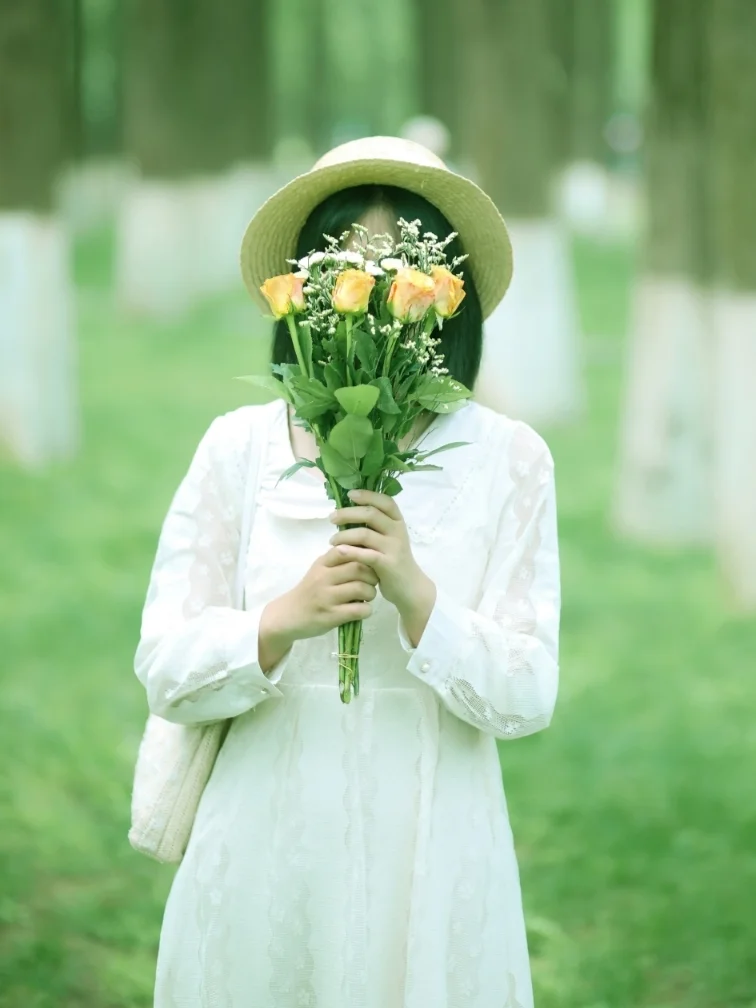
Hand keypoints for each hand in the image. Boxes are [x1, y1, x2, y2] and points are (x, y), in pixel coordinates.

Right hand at [261, 548, 378, 646]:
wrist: (287, 616)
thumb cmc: (309, 592)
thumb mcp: (319, 570)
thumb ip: (338, 561)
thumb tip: (366, 551)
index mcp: (322, 564)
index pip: (346, 549)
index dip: (363, 555)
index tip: (367, 563)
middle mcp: (323, 578)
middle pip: (359, 568)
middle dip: (372, 575)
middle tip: (372, 582)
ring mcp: (326, 597)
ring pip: (361, 589)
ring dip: (371, 593)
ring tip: (367, 596)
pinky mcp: (331, 616)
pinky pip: (359, 610)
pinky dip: (367, 610)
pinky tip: (362, 610)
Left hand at [327, 489, 435, 618]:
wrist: (409, 586)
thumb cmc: (392, 559)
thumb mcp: (388, 539)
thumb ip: (374, 526)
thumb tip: (347, 512)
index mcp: (398, 521)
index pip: (385, 501)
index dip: (368, 495)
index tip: (350, 494)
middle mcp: (397, 531)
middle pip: (371, 514)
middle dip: (348, 513)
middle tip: (331, 517)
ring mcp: (394, 547)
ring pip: (364, 534)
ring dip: (344, 535)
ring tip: (331, 540)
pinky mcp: (388, 564)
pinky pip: (365, 554)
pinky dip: (349, 551)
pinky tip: (338, 551)